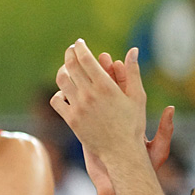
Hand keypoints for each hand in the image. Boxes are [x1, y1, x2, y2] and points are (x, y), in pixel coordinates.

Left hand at [50, 40, 145, 158]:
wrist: (121, 152)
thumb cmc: (133, 124)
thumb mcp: (137, 97)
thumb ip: (133, 72)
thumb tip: (133, 50)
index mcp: (105, 86)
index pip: (85, 58)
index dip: (80, 47)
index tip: (79, 43)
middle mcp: (89, 95)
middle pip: (71, 66)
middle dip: (70, 54)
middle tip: (71, 50)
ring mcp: (78, 107)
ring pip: (62, 81)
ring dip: (62, 70)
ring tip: (66, 68)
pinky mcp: (71, 120)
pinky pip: (57, 100)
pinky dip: (59, 93)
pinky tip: (65, 91)